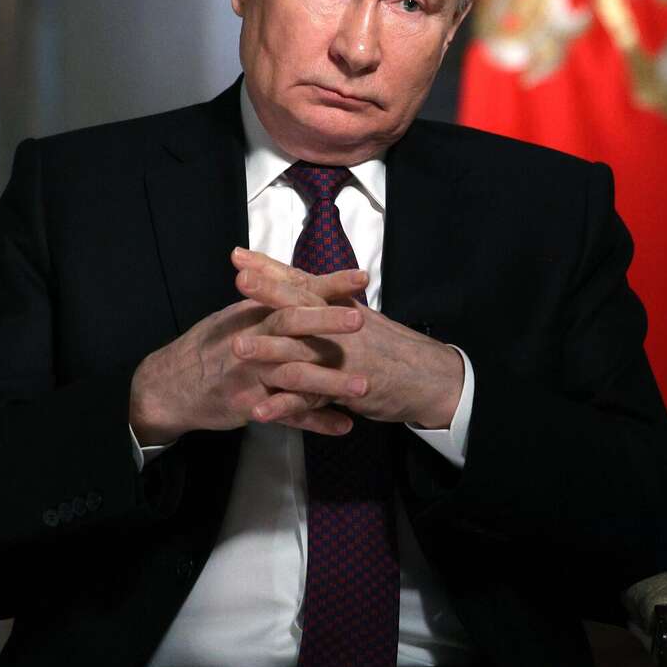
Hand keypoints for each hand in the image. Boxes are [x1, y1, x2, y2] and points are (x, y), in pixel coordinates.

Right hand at [127, 251, 368, 441]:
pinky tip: (344, 426)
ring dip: (329, 382)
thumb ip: (269, 298)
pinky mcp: (248, 405)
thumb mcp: (237, 315)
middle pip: (290, 325)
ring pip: (293, 375)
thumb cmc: (210, 346)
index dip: (327, 285)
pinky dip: (315, 422)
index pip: (294, 292)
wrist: (169, 385)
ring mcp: (250, 374)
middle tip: (361, 320)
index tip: (361, 278)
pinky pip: (286, 415)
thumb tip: (301, 276)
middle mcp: (254, 339)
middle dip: (326, 322)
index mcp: (255, 313)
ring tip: (364, 387)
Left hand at [230, 248, 465, 428]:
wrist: (430, 377)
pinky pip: (310, 399)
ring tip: (236, 348)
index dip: (272, 269)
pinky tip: (260, 410)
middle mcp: (341, 327)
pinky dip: (284, 406)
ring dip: (269, 349)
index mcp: (341, 308)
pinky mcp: (346, 390)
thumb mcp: (360, 316)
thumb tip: (297, 284)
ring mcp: (343, 359)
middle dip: (269, 293)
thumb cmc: (391, 346)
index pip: (303, 282)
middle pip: (302, 306)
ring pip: (302, 351)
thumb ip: (329, 301)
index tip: (240, 256)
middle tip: (239, 282)